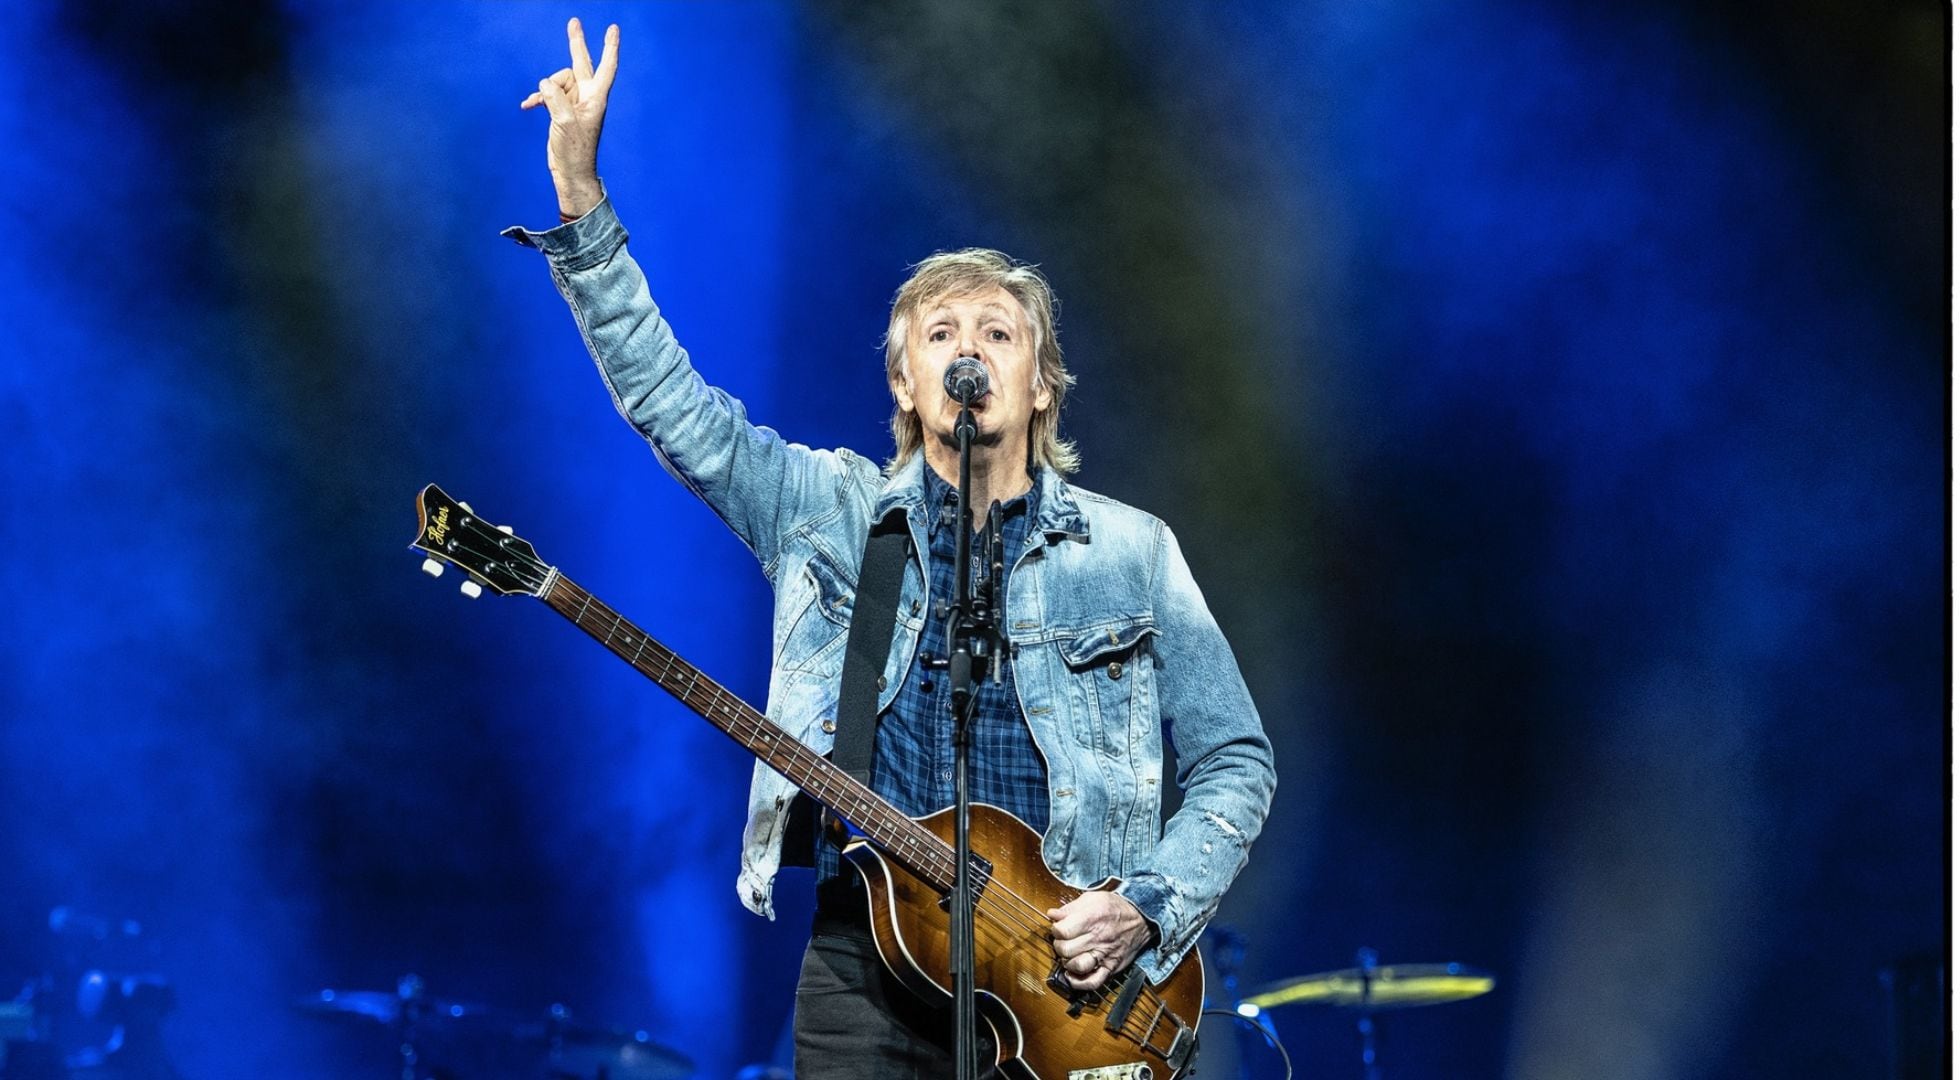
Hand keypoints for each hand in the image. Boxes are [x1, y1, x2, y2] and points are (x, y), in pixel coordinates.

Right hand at [520, 17, 619, 219]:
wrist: (570, 172)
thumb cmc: (574, 151)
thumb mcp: (564, 121)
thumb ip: (556, 98)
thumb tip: (545, 83)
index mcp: (595, 98)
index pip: (606, 67)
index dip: (609, 47)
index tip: (612, 29)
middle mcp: (587, 97)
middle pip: (580, 64)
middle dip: (576, 43)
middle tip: (573, 21)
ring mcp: (574, 104)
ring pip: (557, 81)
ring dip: (544, 89)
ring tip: (536, 102)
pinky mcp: (562, 111)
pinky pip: (548, 95)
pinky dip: (538, 97)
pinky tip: (527, 105)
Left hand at [1048, 891, 1152, 990]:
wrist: (1142, 919)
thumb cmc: (1116, 908)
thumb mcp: (1093, 899)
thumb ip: (1070, 908)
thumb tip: (1052, 915)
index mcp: (1093, 918)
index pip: (1062, 930)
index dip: (1056, 929)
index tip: (1059, 928)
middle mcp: (1099, 938)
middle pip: (1066, 949)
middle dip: (1059, 945)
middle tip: (1063, 941)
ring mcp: (1105, 955)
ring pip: (1077, 966)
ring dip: (1067, 962)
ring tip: (1069, 955)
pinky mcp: (1111, 967)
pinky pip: (1093, 982)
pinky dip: (1079, 982)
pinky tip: (1072, 974)